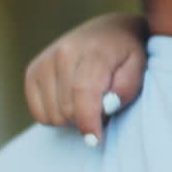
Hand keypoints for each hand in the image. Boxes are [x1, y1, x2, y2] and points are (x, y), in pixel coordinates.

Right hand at [24, 13, 147, 145]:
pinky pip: (39, 114)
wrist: (110, 31)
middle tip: (103, 109)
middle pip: (67, 110)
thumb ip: (125, 88)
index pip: (83, 91)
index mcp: (93, 51)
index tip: (94, 140)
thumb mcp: (138, 68)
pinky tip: (71, 103)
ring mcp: (44, 62)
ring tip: (88, 104)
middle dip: (87, 120)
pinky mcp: (32, 72)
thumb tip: (104, 107)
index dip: (88, 121)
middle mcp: (63, 53)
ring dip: (72, 119)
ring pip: (52, 115)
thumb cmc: (128, 55)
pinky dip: (56, 116)